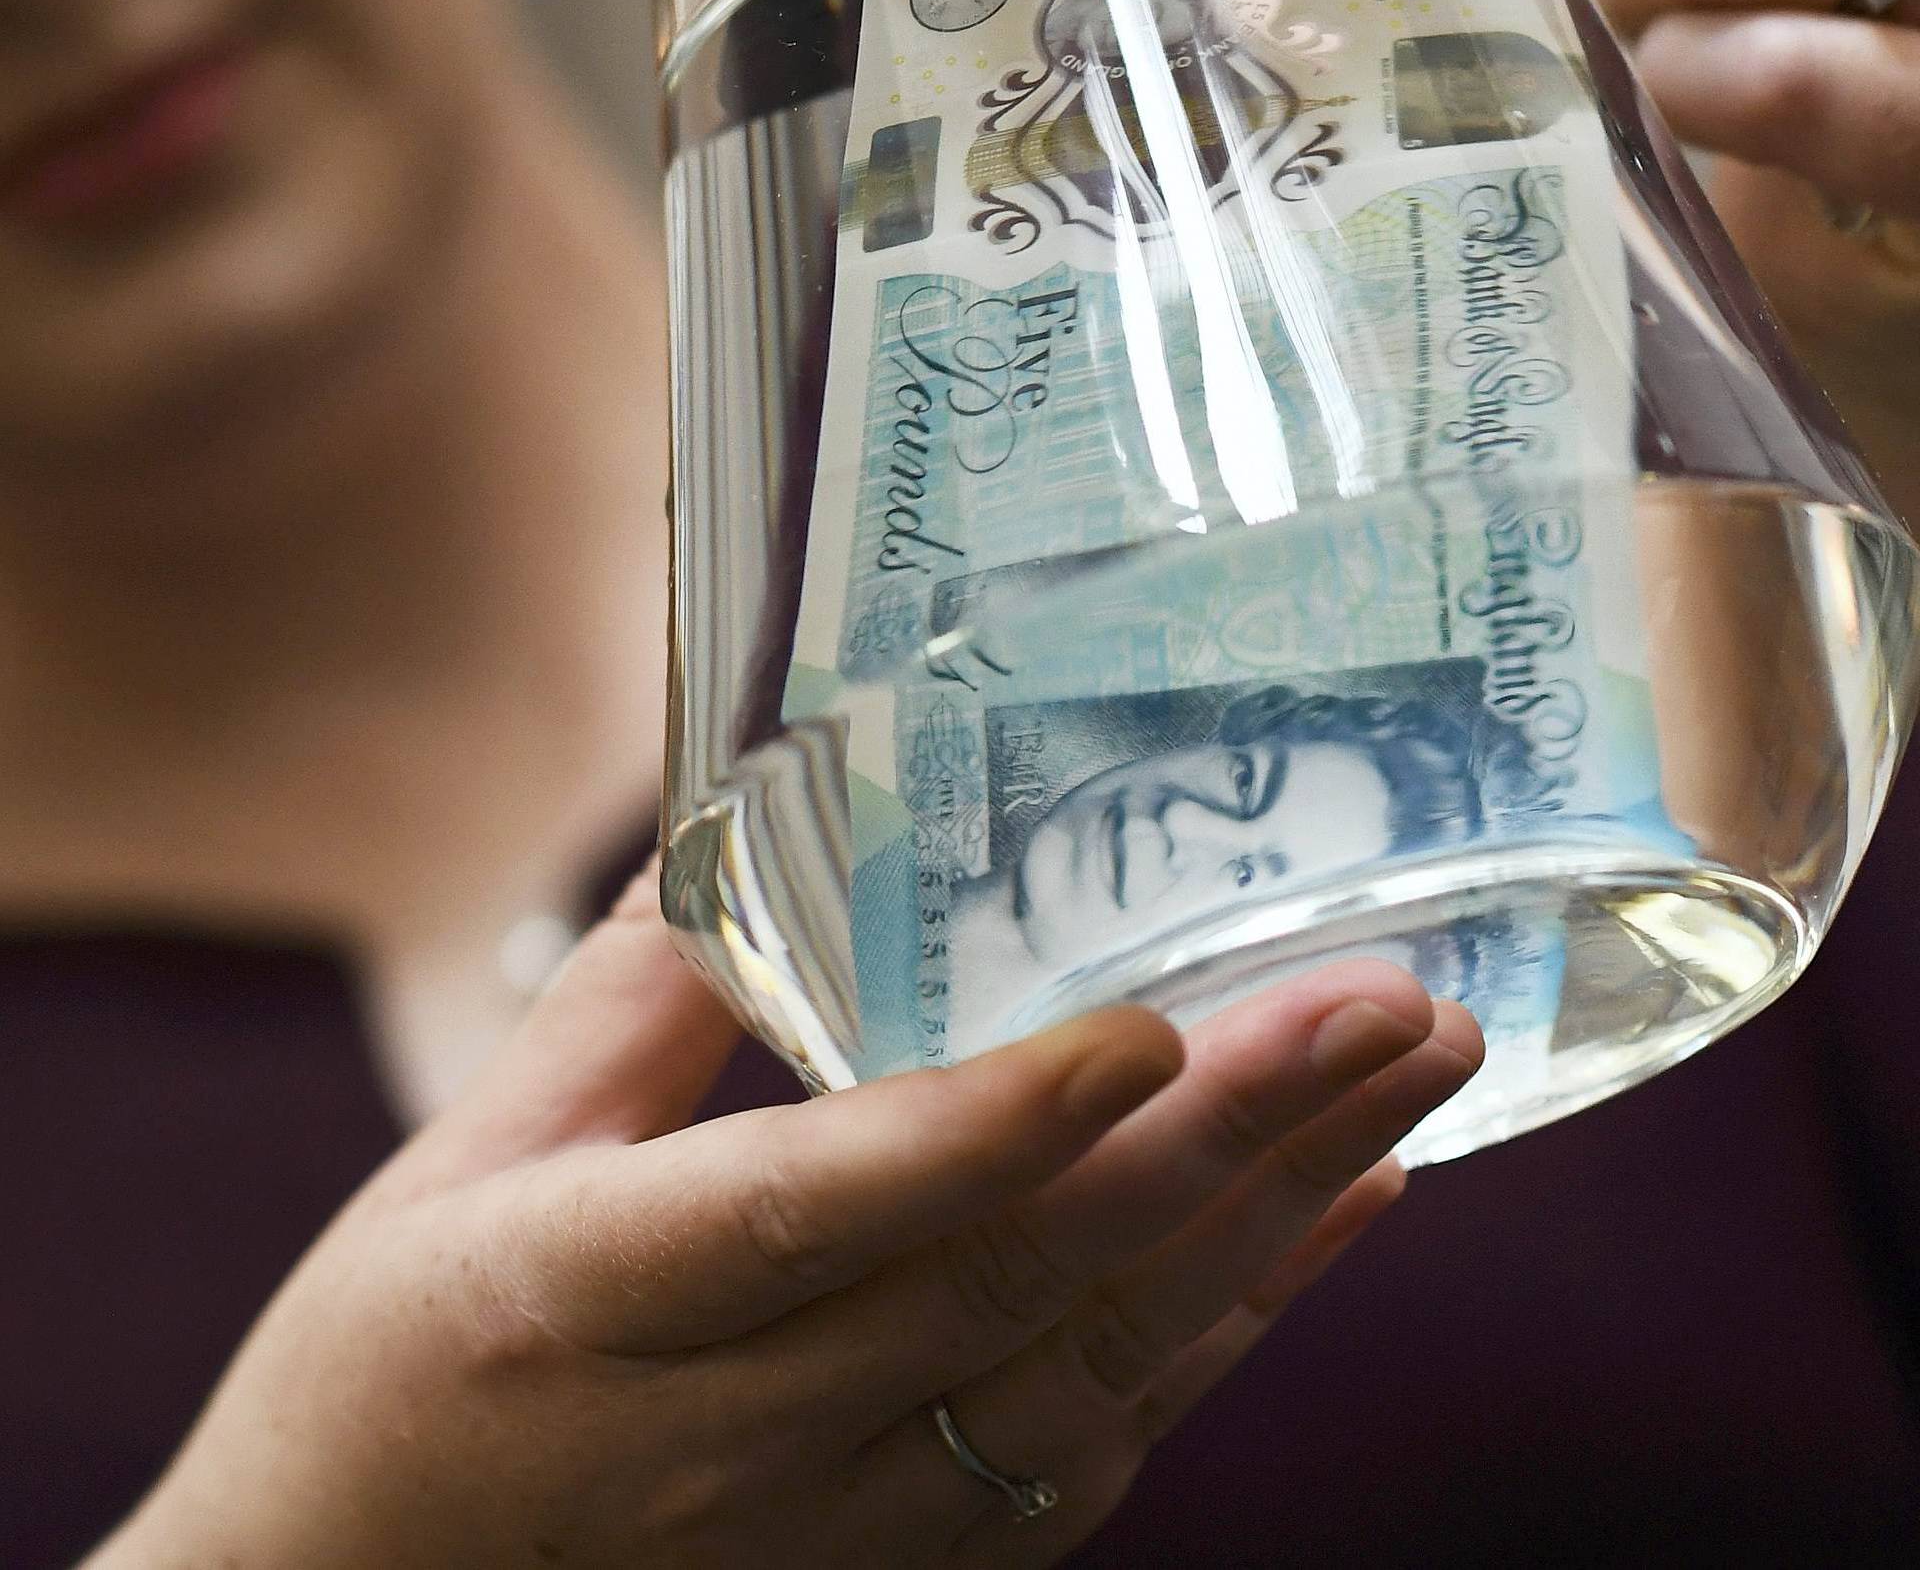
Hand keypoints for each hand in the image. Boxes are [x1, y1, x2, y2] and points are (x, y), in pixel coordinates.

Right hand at [96, 875, 1478, 1568]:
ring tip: (1404, 1080)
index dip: (994, 1126)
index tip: (1145, 1023)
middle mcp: (737, 1440)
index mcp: (597, 1304)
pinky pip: (1092, 1451)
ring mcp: (836, 1529)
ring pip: (1092, 1375)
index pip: (824, 1212)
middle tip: (1381, 1004)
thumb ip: (615, 1012)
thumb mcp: (453, 1176)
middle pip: (1015, 1283)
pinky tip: (1330, 1214)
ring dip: (1268, 1221)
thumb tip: (744, 840)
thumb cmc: (384, 1383)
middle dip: (1220, 1136)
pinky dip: (1228, 1328)